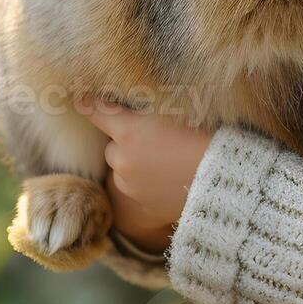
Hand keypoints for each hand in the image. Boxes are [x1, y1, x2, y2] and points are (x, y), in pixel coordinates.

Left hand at [76, 96, 212, 255]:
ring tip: (166, 162)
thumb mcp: (179, 109)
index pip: (98, 112)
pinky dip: (145, 184)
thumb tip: (130, 104)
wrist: (224, 176)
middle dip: (128, 143)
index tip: (78, 98)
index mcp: (129, 130)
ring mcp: (129, 184)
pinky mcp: (139, 205)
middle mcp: (122, 158)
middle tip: (158, 140)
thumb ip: (148, 107)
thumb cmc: (207, 135)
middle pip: (113, 146)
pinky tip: (169, 179)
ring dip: (134, 165)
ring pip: (123, 170)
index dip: (87, 103)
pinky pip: (135, 190)